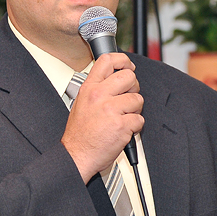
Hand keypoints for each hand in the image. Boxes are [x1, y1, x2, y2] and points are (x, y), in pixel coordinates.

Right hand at [62, 53, 143, 181]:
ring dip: (135, 110)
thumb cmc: (80, 134)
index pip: (107, 61)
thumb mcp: (81, 103)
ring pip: (138, 99)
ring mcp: (111, 109)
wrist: (77, 155)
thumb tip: (114, 80)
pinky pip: (139, 119)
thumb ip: (97, 89)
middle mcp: (99, 95)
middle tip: (128, 98)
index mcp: (89, 88)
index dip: (123, 60)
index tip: (128, 65)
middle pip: (129, 76)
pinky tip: (123, 129)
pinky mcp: (121, 125)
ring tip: (123, 117)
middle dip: (133, 87)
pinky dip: (135, 126)